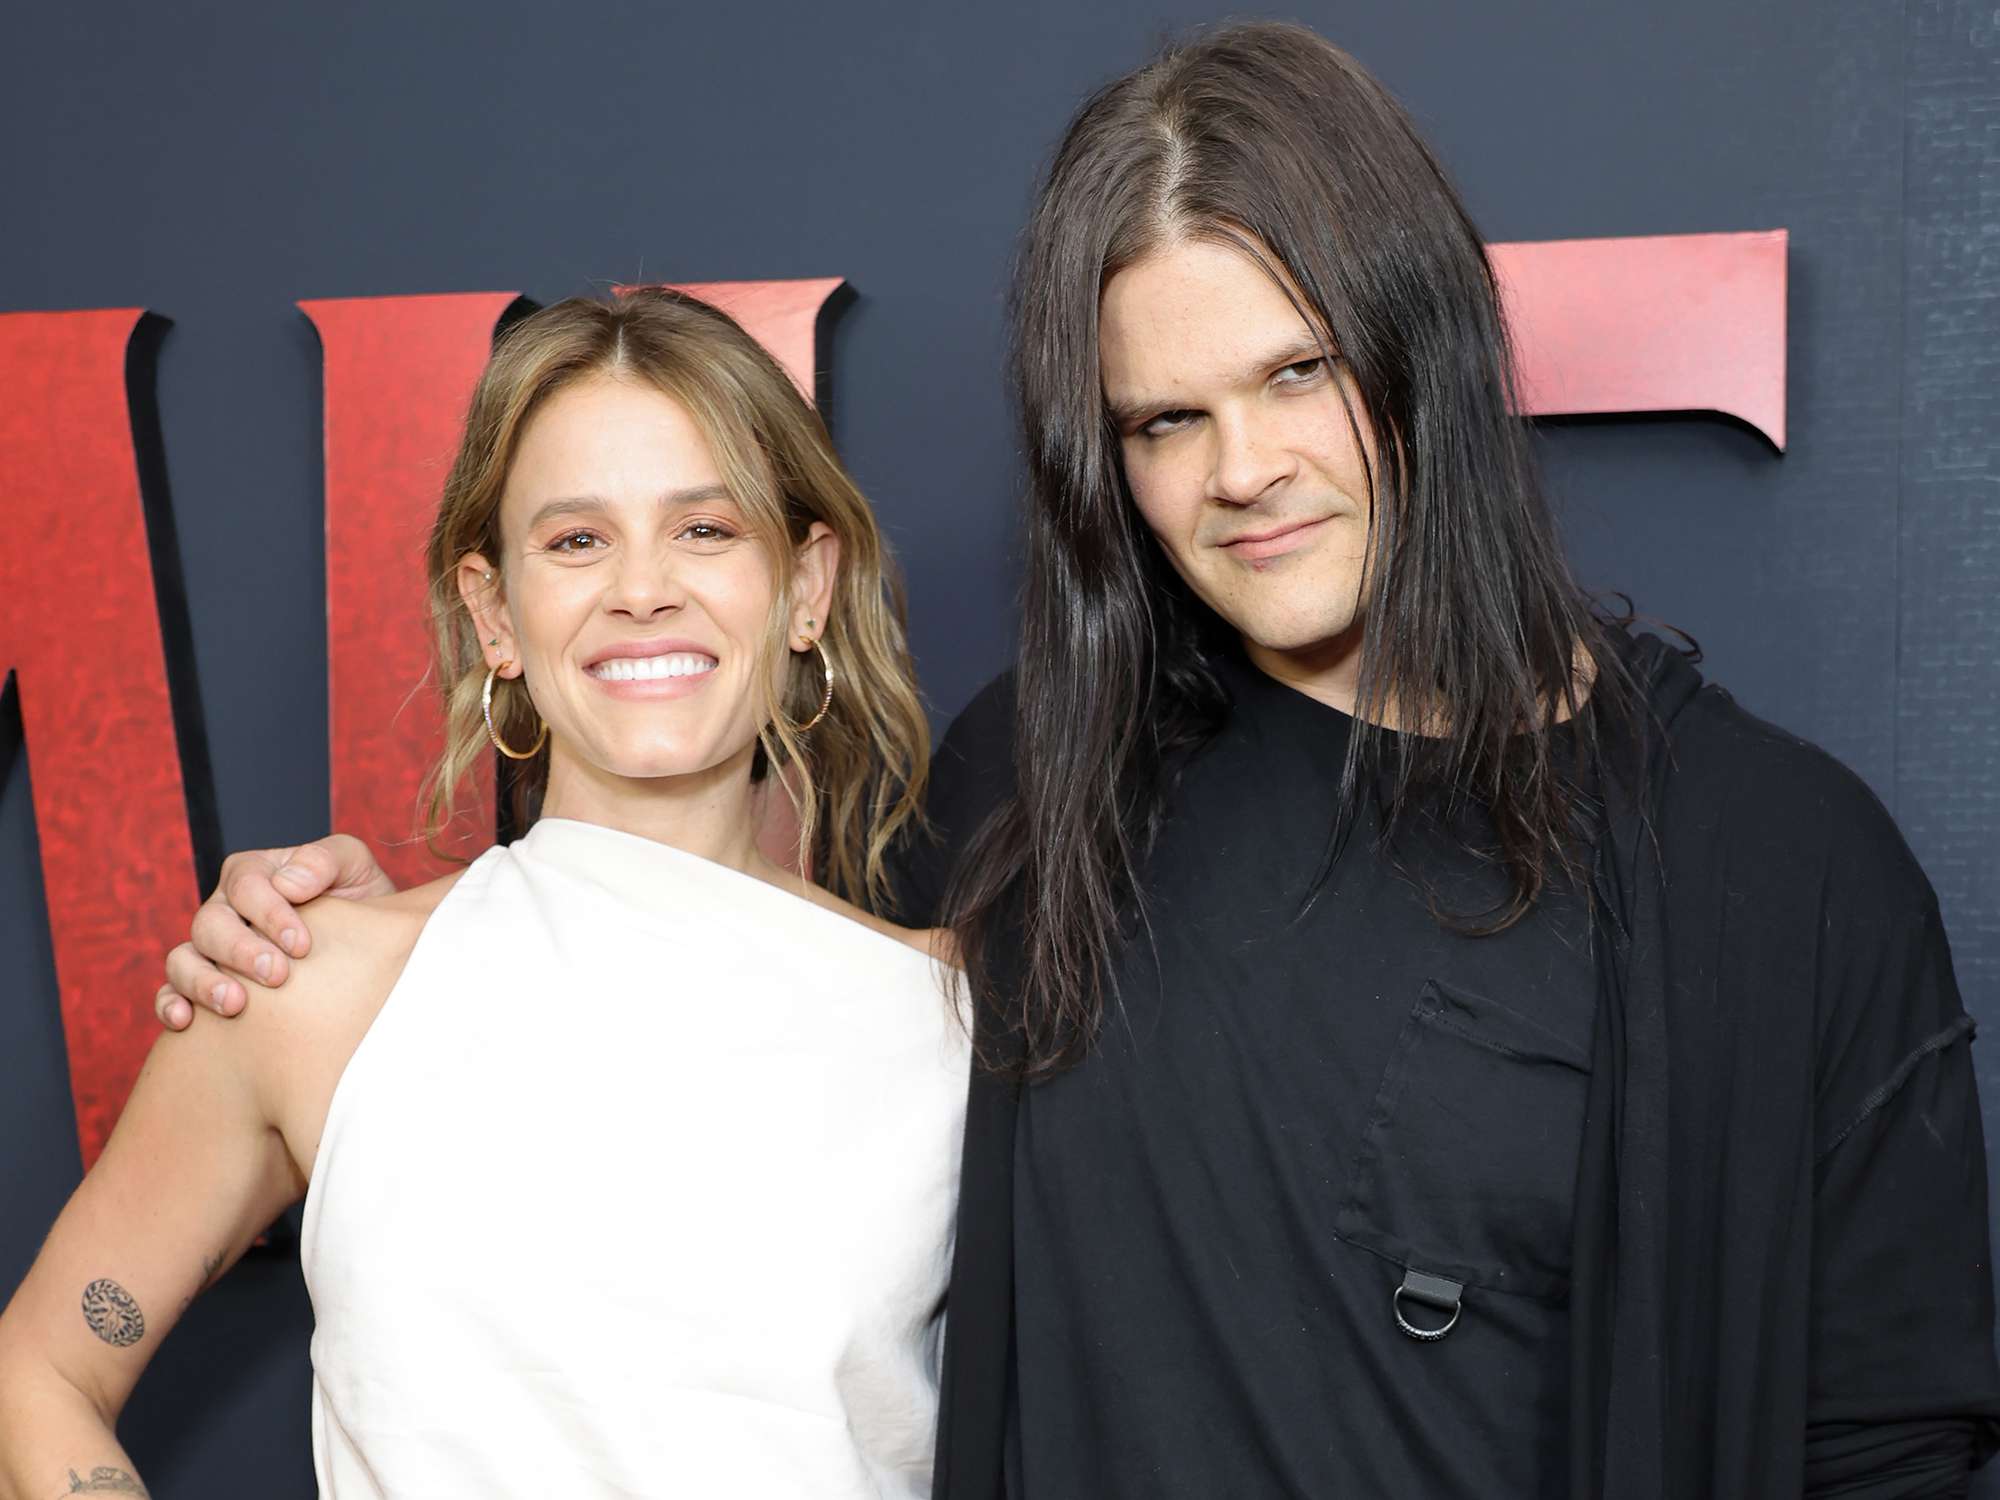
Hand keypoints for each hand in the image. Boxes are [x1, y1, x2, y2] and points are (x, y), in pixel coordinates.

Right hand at [155, 835, 393, 1029]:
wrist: (368, 951)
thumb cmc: (359, 904)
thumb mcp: (355, 868)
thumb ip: (326, 860)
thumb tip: (289, 883)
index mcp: (257, 874)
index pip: (247, 885)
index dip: (269, 913)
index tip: (302, 945)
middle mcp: (226, 908)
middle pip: (210, 922)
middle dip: (241, 950)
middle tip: (276, 975)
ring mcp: (210, 948)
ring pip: (183, 958)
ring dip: (202, 981)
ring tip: (234, 1004)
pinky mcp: (202, 985)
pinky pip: (170, 992)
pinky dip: (170, 1005)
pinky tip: (186, 1022)